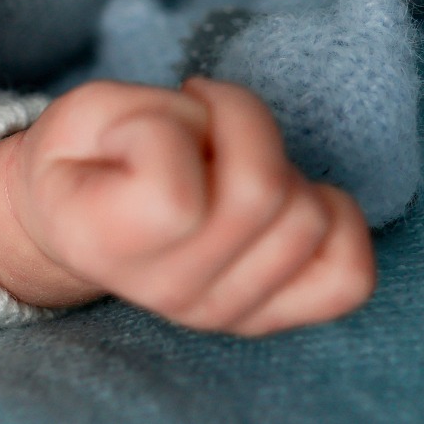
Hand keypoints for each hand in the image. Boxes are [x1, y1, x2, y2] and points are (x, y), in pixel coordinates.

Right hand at [0, 78, 376, 335]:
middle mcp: (165, 292)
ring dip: (279, 163)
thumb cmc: (84, 152)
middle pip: (262, 195)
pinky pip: (349, 277)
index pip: (174, 199)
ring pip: (309, 221)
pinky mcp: (269, 315)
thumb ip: (152, 115)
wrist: (74, 217)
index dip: (165, 127)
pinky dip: (337, 218)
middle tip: (200, 118)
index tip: (137, 125)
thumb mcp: (87, 108)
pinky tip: (287, 193)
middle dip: (241, 122)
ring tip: (230, 160)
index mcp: (101, 243)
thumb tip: (227, 141)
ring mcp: (223, 313)